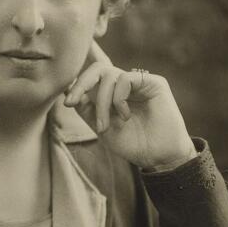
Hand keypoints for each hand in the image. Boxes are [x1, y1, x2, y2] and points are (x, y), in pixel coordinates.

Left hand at [64, 41, 196, 170]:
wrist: (159, 157)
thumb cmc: (133, 144)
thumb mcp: (102, 127)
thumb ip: (86, 109)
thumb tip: (68, 92)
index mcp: (113, 93)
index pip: (93, 77)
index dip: (78, 83)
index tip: (67, 102)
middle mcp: (126, 85)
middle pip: (98, 69)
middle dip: (81, 84)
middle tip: (72, 102)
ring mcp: (139, 82)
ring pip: (109, 75)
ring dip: (101, 102)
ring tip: (105, 126)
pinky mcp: (154, 82)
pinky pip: (125, 78)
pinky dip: (118, 98)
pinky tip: (125, 116)